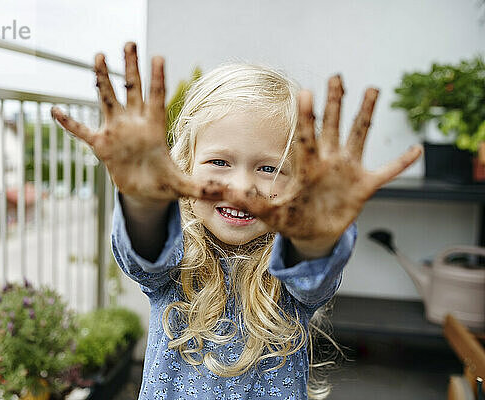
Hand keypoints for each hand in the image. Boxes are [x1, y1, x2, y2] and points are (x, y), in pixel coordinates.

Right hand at [50, 42, 225, 203]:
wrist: (144, 192)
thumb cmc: (163, 184)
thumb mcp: (181, 186)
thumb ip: (198, 188)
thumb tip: (220, 194)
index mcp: (155, 128)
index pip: (158, 99)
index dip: (158, 79)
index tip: (158, 57)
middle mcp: (135, 123)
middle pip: (132, 89)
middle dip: (131, 67)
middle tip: (129, 43)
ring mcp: (117, 131)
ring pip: (108, 99)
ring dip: (102, 79)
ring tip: (98, 56)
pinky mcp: (102, 145)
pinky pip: (82, 131)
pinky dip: (69, 123)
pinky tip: (55, 110)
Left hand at [227, 75, 421, 245]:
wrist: (312, 233)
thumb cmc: (290, 220)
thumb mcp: (268, 212)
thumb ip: (244, 201)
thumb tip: (212, 192)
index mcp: (307, 166)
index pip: (306, 137)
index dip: (306, 118)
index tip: (304, 92)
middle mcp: (328, 162)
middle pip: (333, 127)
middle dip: (336, 103)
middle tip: (337, 76)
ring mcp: (348, 172)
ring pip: (359, 137)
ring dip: (366, 115)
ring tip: (373, 89)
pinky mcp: (364, 187)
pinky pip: (386, 173)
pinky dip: (400, 163)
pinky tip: (416, 149)